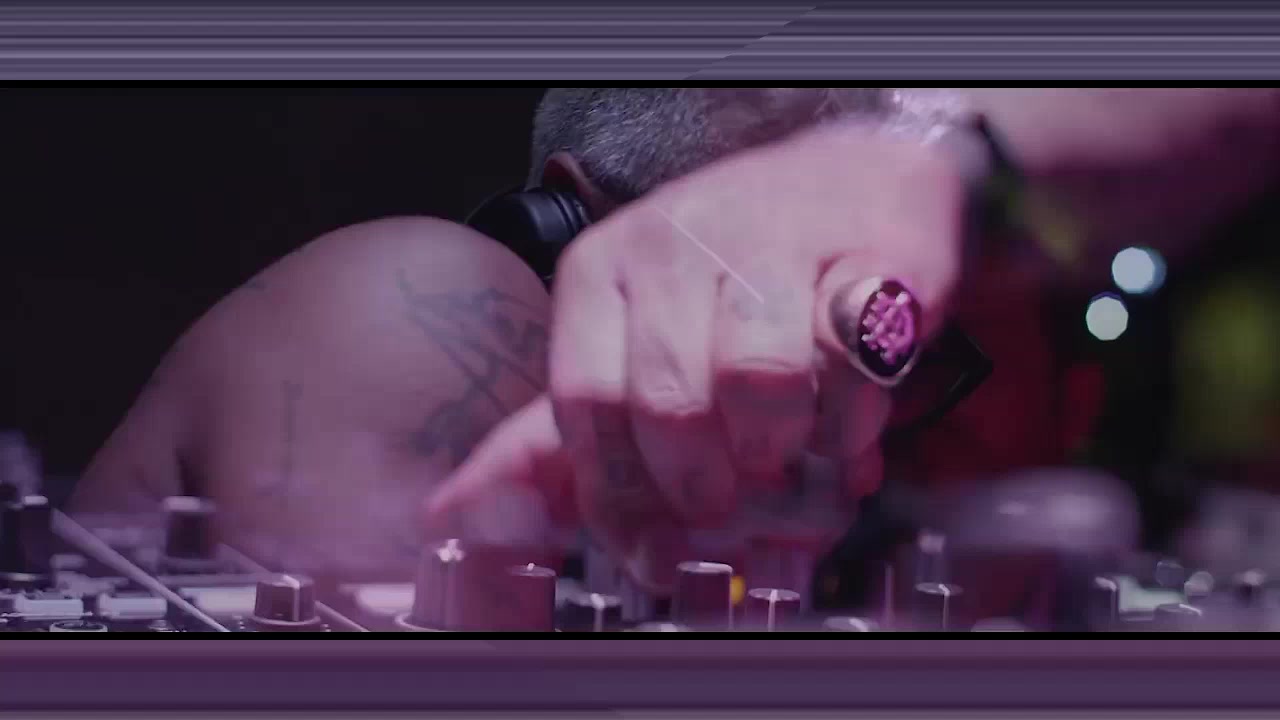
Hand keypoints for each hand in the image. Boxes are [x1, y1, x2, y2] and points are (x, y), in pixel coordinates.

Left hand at [425, 121, 968, 589]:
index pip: (586, 403)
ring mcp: (770, 238)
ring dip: (781, 447)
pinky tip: (844, 413)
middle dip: (704, 482)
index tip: (656, 547)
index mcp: (601, 270)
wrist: (856, 184)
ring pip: (760, 384)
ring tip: (788, 448)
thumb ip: (562, 433)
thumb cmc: (733, 277)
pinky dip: (851, 418)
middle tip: (731, 500)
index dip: (622, 494)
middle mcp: (673, 242)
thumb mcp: (633, 338)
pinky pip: (850, 365)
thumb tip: (456, 511)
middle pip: (669, 403)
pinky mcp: (866, 252)